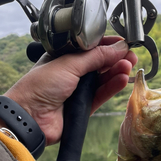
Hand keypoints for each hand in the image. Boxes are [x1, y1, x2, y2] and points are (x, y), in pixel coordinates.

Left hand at [4, 37, 136, 144]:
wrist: (30, 116)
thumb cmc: (39, 86)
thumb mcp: (69, 63)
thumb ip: (95, 56)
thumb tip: (118, 48)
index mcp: (63, 56)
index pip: (90, 47)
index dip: (108, 44)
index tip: (124, 43)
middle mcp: (71, 72)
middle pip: (99, 63)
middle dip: (116, 58)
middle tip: (131, 55)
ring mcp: (78, 90)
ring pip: (103, 79)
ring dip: (116, 71)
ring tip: (128, 66)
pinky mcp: (84, 107)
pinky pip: (102, 95)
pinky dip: (112, 87)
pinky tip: (122, 79)